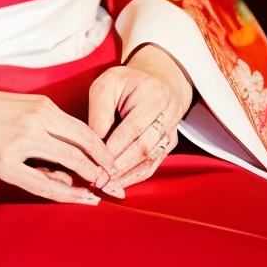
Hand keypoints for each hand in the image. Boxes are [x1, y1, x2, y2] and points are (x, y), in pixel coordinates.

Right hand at [0, 71, 124, 204]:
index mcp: (43, 106)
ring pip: (72, 163)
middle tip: (119, 185)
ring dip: (93, 180)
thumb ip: (42, 128)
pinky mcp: (4, 162)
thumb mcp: (17, 108)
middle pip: (87, 147)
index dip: (105, 151)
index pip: (86, 131)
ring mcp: (22, 142)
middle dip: (107, 169)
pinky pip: (43, 183)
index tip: (115, 167)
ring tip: (103, 194)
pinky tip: (80, 199)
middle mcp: (38, 121)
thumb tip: (61, 159)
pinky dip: (67, 194)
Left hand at [88, 45, 192, 187]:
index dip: (113, 149)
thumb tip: (94, 143)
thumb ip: (100, 111)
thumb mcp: (108, 84)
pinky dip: (136, 177)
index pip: (131, 128)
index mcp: (153, 95)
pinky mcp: (170, 143)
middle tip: (98, 180)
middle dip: (119, 167)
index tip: (94, 163)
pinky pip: (154, 164)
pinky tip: (119, 184)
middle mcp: (168, 114)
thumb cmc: (127, 82)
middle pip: (143, 148)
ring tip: (106, 186)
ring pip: (150, 160)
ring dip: (127, 175)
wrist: (159, 80)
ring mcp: (172, 131)